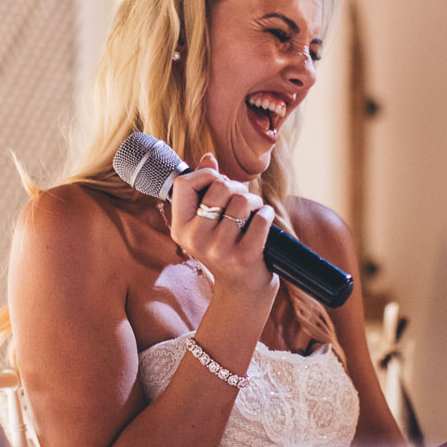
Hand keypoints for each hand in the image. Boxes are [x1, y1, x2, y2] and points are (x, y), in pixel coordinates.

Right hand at [167, 153, 277, 305]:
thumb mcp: (206, 222)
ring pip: (243, 201)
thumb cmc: (224, 246)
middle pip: (220, 187)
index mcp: (180, 229)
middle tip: (241, 200)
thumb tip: (209, 158)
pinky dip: (266, 215)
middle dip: (237, 187)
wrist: (241, 289)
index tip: (217, 181)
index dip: (205, 174)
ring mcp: (219, 250)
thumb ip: (204, 188)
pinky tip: (262, 222)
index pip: (184, 184)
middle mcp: (195, 240)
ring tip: (253, 212)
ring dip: (254, 202)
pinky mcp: (244, 257)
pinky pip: (261, 218)